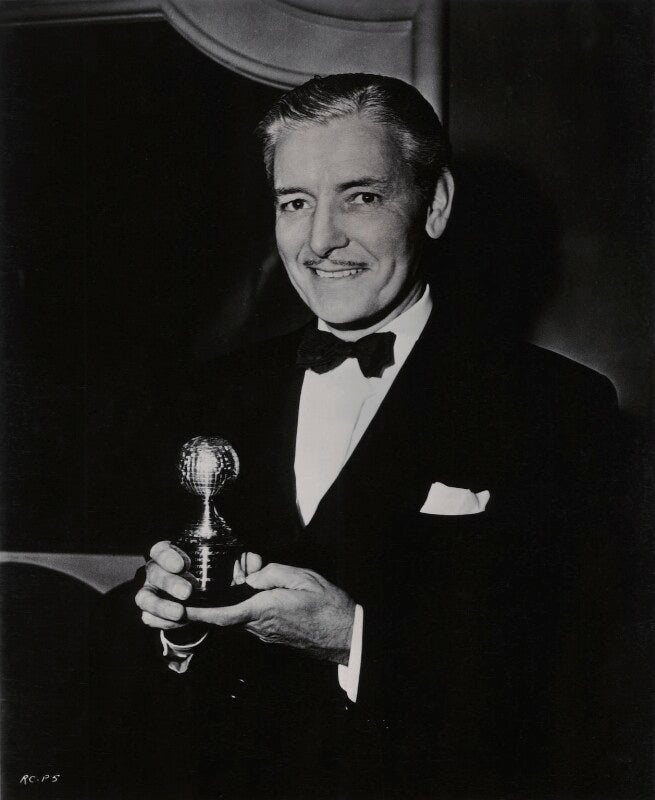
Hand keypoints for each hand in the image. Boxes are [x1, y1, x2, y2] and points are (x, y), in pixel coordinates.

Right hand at [135, 540, 261, 630]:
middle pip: (154, 572)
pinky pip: (148, 616)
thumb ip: (241, 562)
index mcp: (172, 554)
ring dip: (161, 605)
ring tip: (180, 613)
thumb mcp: (226, 567)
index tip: (180, 564)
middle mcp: (157, 571)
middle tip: (187, 593)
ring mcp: (151, 592)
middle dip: (169, 583)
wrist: (199, 602)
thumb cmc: (211, 577)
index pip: (161, 549)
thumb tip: (254, 560)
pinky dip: (159, 621)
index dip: (167, 555)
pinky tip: (173, 622)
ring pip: (144, 597)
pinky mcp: (152, 612)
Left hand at [186, 563, 355, 665]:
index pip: (223, 614)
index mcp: (265, 610)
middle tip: (219, 574)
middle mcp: (260, 626)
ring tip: (246, 573)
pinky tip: (256, 588)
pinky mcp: (271, 635)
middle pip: (227, 611)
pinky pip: (249, 618)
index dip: (199, 611)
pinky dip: (245, 603)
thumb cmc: (328, 606)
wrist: (347, 634)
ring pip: (238, 614)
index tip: (179, 609)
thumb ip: (272, 573)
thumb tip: (250, 576)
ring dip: (233, 597)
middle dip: (216, 594)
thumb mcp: (303, 578)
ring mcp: (265, 633)